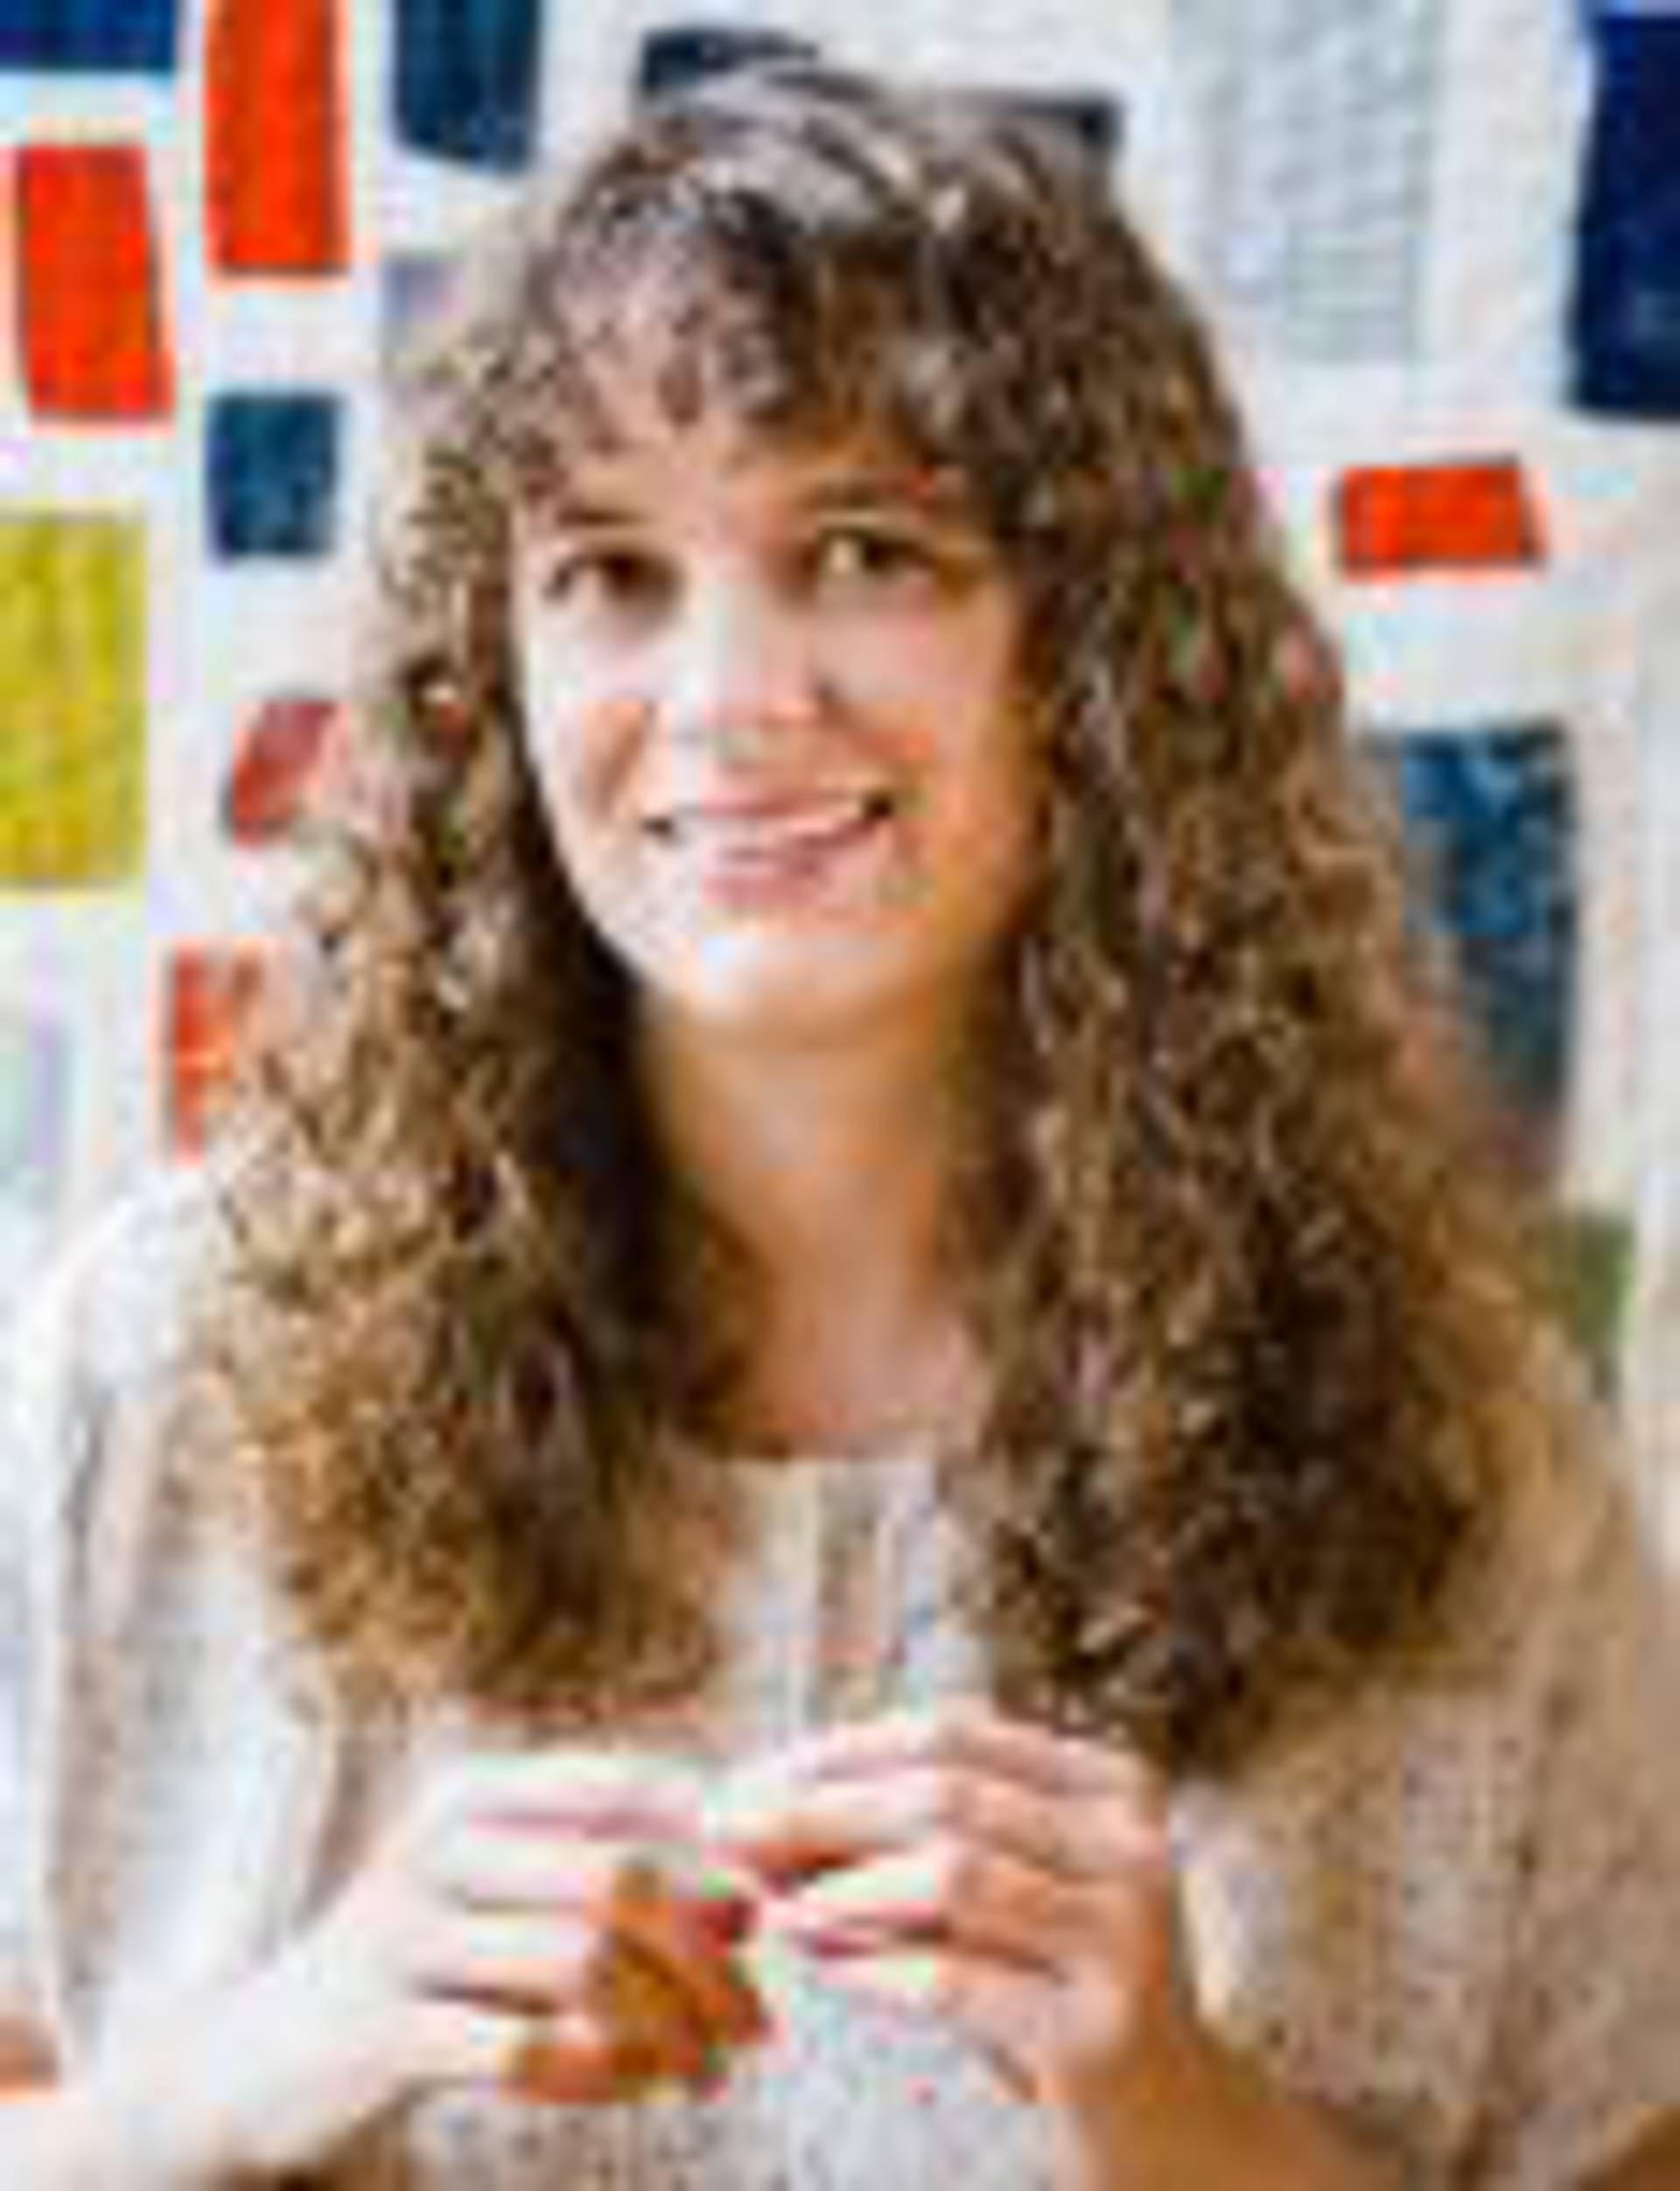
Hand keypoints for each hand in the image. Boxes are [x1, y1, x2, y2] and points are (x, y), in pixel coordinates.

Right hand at [87, 1748, 770, 2183]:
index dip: (716, 1842)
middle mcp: (437, 1845)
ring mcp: (402, 1935)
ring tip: (707, 2073)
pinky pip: (523, 2050)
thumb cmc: (426, 1974)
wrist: (260, 2065)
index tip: (774, 1908)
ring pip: (583, 1966)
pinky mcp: (380, 2030)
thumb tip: (752, 1903)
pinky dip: (599, 2076)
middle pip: (619, 1877)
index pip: (627, 1787)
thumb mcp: (507, 1904)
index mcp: (475, 1792)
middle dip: (709, 1955)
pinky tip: (631, 2092)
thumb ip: (615, 1885)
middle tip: (759, 2025)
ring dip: (668, 2028)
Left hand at [705, 1703, 1204, 2157]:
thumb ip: (930, 1839)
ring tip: (770, 1906)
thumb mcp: (1022, 1895)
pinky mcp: (1099, 2036)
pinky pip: (954, 1980)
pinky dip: (871, 1968)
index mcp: (1116, 1789)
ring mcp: (1125, 1942)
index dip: (841, 1750)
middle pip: (943, 1794)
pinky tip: (819, 1967)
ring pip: (950, 1875)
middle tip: (725, 1830)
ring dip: (839, 1887)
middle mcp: (1133, 1849)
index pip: (955, 1731)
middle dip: (818, 1808)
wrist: (1188, 2137)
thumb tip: (771, 1804)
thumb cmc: (1071, 1995)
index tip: (750, 1777)